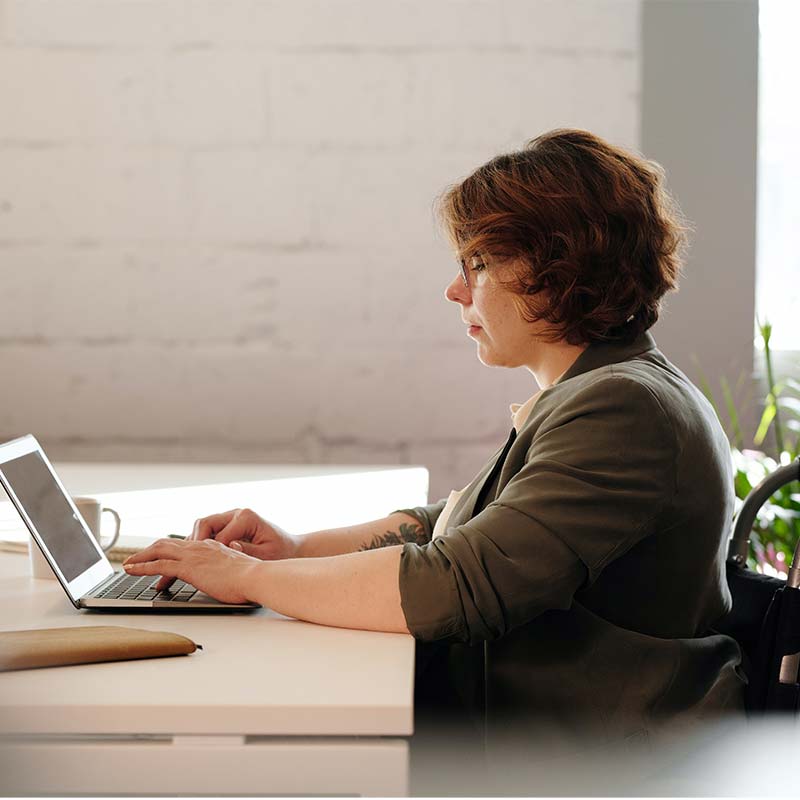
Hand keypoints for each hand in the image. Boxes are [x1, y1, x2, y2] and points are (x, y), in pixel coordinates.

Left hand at [122, 537, 261, 600]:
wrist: (256, 577)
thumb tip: (227, 577)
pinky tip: (132, 570)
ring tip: (128, 565)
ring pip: (159, 551)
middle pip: (168, 544)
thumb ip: (228, 571)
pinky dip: (142, 566)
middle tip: (136, 559)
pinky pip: (159, 564)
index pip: (185, 546)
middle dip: (149, 551)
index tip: (161, 557)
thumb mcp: (237, 570)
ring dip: (141, 557)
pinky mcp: (188, 567)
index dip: (170, 551)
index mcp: (212, 547)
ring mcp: (193, 556)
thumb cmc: (252, 578)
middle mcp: (200, 547)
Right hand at [189, 508, 299, 560]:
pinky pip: (207, 532)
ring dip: (194, 543)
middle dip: (194, 543)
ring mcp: (230, 518)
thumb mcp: (267, 555)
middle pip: (204, 523)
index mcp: (245, 517)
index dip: (208, 552)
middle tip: (187, 562)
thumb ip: (248, 551)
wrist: (290, 548)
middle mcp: (235, 514)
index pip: (217, 534)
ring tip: (188, 562)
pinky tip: (197, 559)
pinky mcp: (228, 526)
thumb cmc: (281, 552)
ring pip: (202, 527)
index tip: (201, 567)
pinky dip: (200, 544)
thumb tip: (230, 546)